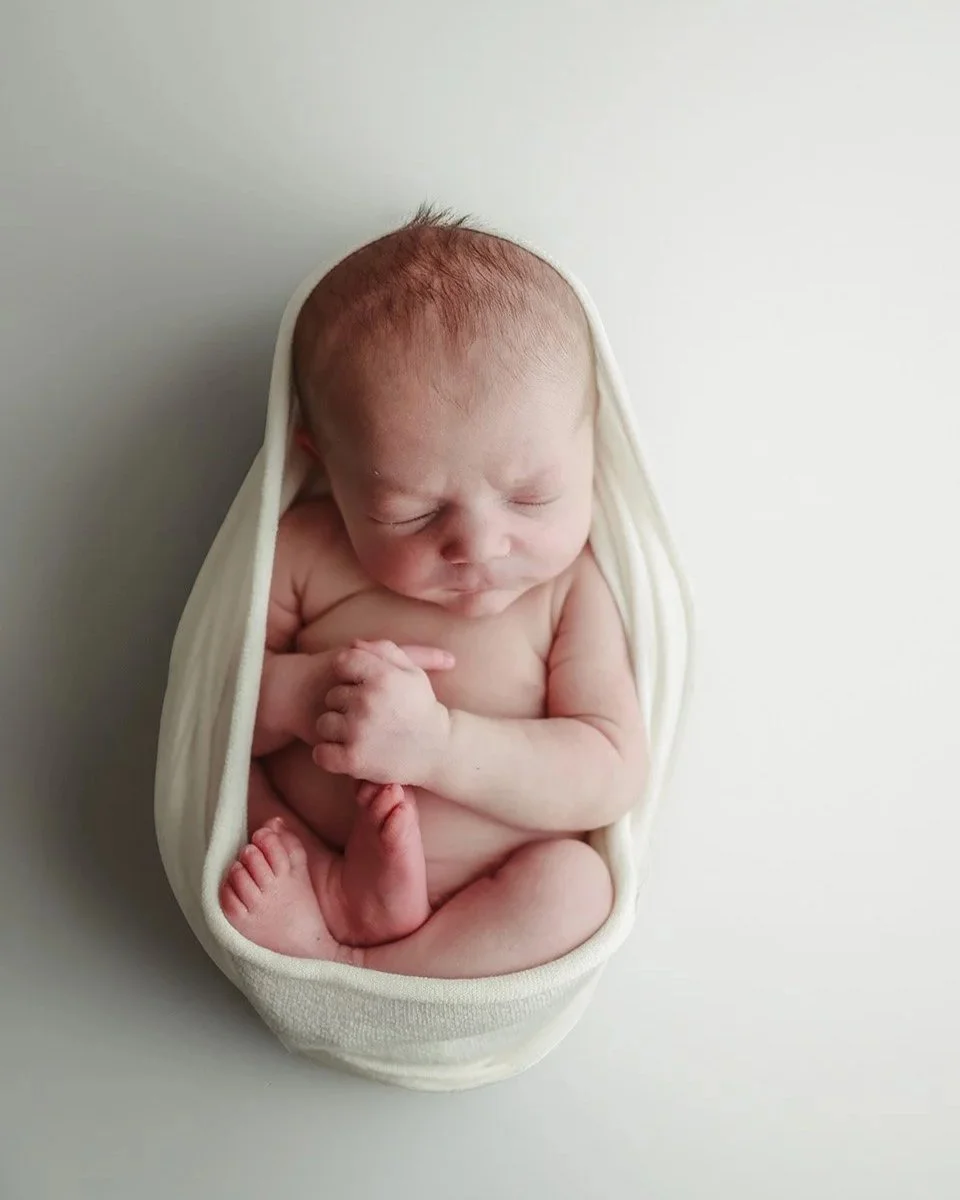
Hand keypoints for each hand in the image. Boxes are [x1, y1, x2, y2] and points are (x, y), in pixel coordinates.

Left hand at [312, 639, 454, 784]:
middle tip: (368, 715)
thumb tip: (354, 644)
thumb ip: (385, 651)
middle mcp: (367, 702)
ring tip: (360, 734)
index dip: (349, 673)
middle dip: (346, 704)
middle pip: (332, 695)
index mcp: (382, 677)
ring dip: (337, 730)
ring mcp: (358, 732)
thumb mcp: (412, 673)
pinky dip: (329, 755)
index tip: (360, 686)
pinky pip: (322, 753)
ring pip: (324, 724)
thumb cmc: (422, 708)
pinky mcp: (353, 760)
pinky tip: (347, 751)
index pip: (343, 662)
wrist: (440, 750)